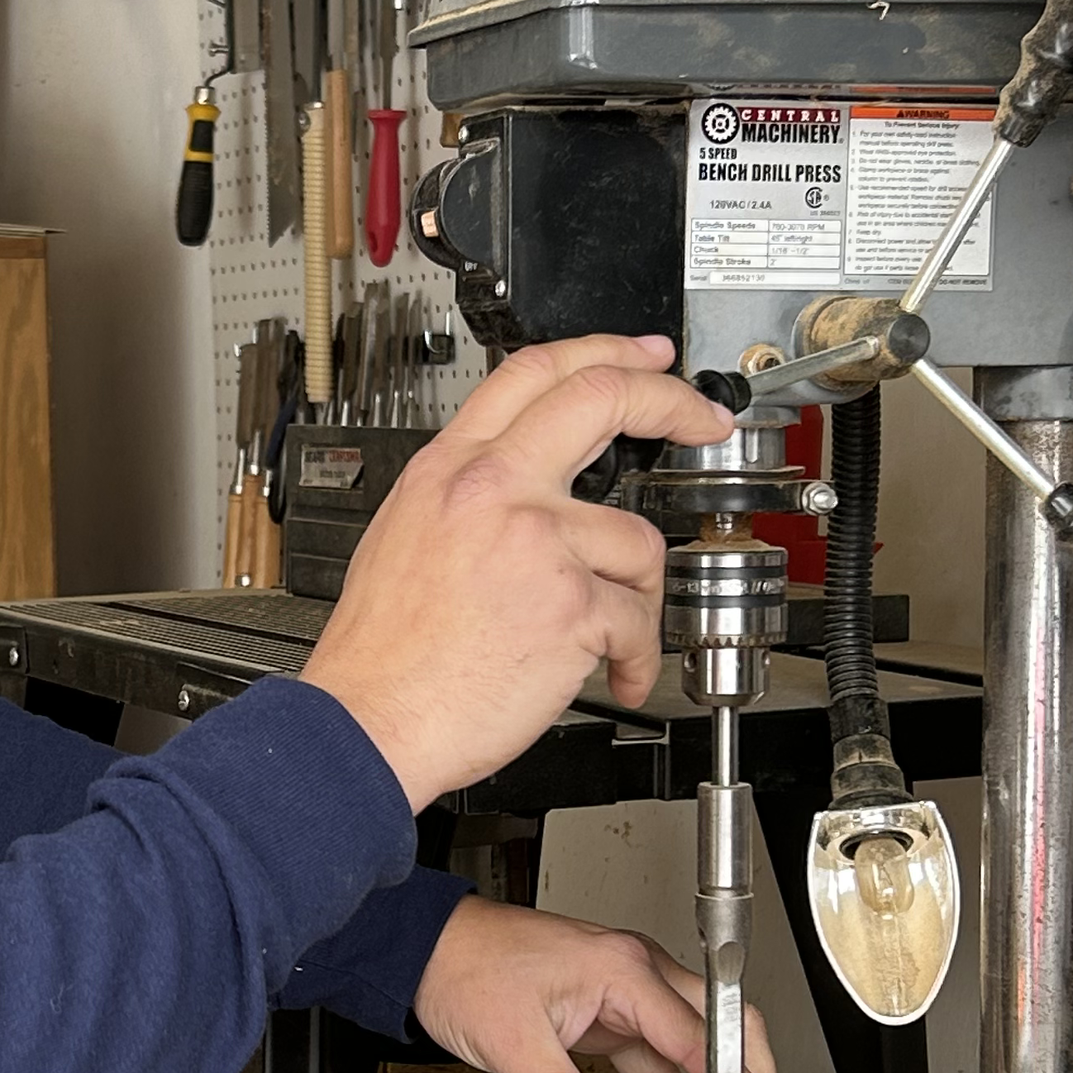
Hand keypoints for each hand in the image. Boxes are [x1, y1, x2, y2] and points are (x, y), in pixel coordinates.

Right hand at [299, 336, 733, 813]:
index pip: (532, 373)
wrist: (368, 721)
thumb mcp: (403, 536)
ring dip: (638, 594)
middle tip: (704, 417)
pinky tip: (612, 673)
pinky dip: (633, 657)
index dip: (602, 351)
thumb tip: (525, 489)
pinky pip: (637, 619)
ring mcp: (535, 541)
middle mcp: (494, 490)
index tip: (644, 357)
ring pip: (637, 537)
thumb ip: (466, 498)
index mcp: (449, 469)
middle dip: (673, 399)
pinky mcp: (570, 603)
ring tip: (610, 634)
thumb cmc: (382, 654)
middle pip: (602, 396)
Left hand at [410, 899, 785, 1072]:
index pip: (699, 1037)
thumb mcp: (512, 1044)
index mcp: (623, 969)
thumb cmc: (466, 967)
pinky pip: (657, 1049)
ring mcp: (623, 989)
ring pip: (692, 1039)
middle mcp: (634, 971)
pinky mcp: (606, 1008)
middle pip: (720, 1025)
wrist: (429, 947)